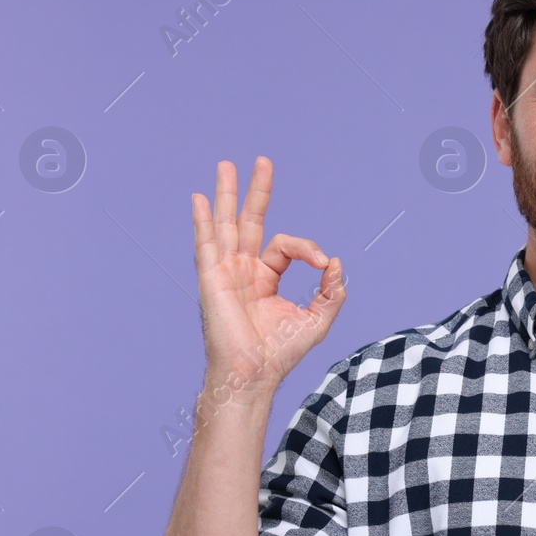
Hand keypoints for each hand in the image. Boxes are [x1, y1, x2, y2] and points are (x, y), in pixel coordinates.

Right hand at [192, 156, 344, 395]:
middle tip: (264, 160)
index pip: (285, 245)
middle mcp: (243, 271)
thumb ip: (331, 291)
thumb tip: (336, 262)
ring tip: (226, 164)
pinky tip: (199, 199)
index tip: (324, 265)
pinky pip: (206, 245)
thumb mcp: (317, 319)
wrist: (254, 375)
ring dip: (226, 194)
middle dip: (257, 191)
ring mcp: (225, 272)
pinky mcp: (212, 280)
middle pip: (249, 222)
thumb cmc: (280, 354)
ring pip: (226, 225)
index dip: (309, 249)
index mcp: (264, 278)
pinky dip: (202, 222)